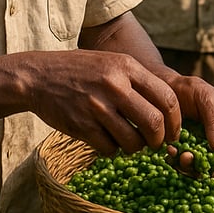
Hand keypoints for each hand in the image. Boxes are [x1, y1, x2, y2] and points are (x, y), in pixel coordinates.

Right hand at [26, 49, 182, 156]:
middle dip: (159, 140)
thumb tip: (170, 108)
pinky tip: (106, 140)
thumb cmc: (81, 70)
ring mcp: (97, 106)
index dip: (175, 121)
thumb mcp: (112, 62)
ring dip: (135, 148)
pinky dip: (112, 150)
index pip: (167, 98)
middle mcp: (114, 85)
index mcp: (126, 66)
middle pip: (154, 123)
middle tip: (155, 144)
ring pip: (133, 141)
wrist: (38, 76)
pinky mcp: (82, 125)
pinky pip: (109, 149)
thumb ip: (138, 80)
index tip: (173, 132)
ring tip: (129, 142)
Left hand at [165, 74, 213, 171]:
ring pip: (207, 169)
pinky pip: (188, 167)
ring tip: (182, 156)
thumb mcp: (207, 98)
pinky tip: (171, 151)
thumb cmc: (191, 90)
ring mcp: (206, 150)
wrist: (167, 90)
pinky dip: (180, 164)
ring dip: (195, 168)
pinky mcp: (190, 155)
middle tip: (202, 167)